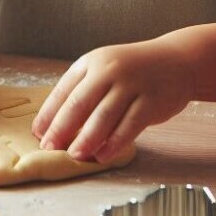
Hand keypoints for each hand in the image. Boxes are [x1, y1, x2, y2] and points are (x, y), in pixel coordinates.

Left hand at [30, 38, 193, 161]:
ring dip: (86, 138)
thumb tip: (56, 124)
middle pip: (79, 103)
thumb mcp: (105, 70)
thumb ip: (85, 91)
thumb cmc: (134, 71)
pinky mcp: (151, 100)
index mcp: (92, 62)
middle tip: (49, 147)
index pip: (63, 90)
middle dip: (61, 128)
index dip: (49, 114)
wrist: (177, 60)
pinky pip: (129, 125)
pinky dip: (114, 143)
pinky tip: (103, 155)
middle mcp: (109, 70)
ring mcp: (131, 84)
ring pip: (103, 116)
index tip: (38, 133)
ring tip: (75, 154)